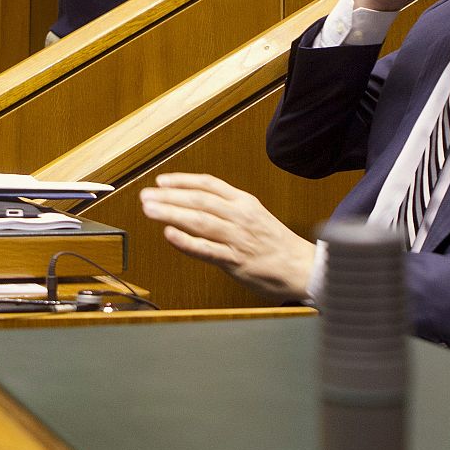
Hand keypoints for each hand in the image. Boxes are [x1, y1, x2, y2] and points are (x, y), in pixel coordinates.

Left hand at [139, 172, 316, 300]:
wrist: (303, 268)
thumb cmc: (277, 244)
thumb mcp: (255, 215)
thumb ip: (227, 209)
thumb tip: (195, 206)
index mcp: (244, 202)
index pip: (209, 184)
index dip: (182, 180)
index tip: (161, 181)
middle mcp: (240, 216)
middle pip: (199, 200)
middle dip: (169, 196)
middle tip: (146, 195)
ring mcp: (238, 238)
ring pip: (199, 221)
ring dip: (171, 213)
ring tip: (150, 209)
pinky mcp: (236, 260)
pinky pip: (207, 249)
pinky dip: (186, 241)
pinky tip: (169, 234)